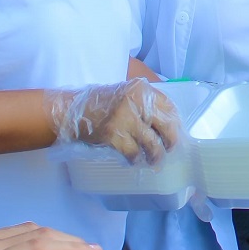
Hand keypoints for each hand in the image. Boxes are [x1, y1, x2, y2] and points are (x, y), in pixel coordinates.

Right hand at [46, 79, 179, 163]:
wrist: (72, 110)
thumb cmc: (101, 103)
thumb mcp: (126, 94)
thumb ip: (146, 104)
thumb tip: (169, 125)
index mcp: (141, 89)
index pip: (170, 107)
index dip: (175, 123)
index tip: (174, 133)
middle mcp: (136, 101)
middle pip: (167, 126)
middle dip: (170, 142)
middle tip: (167, 149)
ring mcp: (124, 118)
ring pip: (152, 144)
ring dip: (155, 156)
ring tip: (153, 160)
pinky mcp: (114, 135)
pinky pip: (133, 153)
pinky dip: (135, 159)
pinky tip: (134, 160)